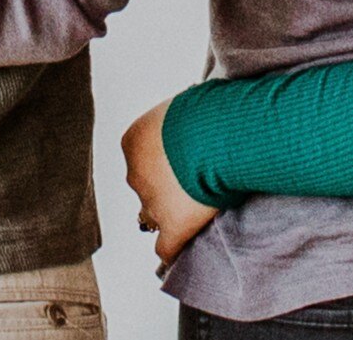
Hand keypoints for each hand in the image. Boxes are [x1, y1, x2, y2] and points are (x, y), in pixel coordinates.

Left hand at [121, 100, 218, 264]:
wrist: (217, 134)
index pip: (142, 159)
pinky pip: (166, 247)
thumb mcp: (187, 104)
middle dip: (164, 187)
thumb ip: (182, 121)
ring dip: (169, 215)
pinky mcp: (173, 225)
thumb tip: (197, 118)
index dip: (164, 162)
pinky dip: (174, 248)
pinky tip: (184, 247)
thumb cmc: (207, 110)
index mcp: (135, 142)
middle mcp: (136, 174)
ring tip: (193, 213)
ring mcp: (153, 203)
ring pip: (152, 217)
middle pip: (145, 187)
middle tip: (194, 183)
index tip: (186, 159)